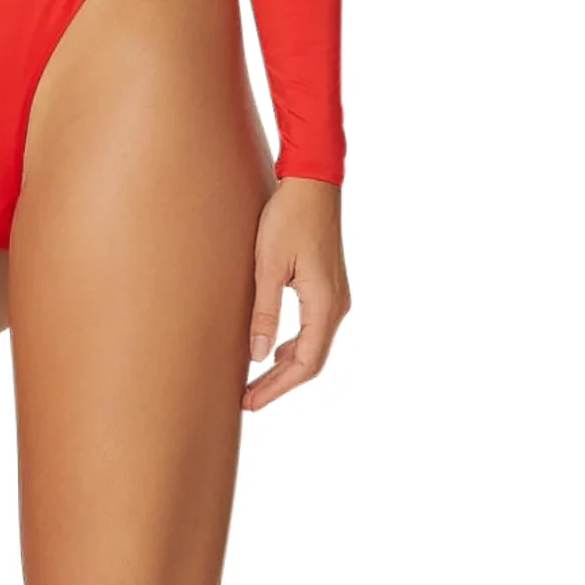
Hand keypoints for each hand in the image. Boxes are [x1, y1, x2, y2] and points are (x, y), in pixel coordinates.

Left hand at [244, 177, 350, 410]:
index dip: (277, 387)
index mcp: (324, 304)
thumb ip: (264, 312)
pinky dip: (293, 347)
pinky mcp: (329, 288)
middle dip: (279, 383)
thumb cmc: (288, 218)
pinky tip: (272, 351)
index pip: (305, 363)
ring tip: (255, 382)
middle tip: (247, 400)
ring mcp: (336, 297)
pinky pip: (313, 329)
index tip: (250, 401)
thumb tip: (258, 355)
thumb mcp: (268, 265)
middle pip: (311, 360)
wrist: (312, 183)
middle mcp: (336, 305)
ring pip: (313, 346)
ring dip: (285, 366)